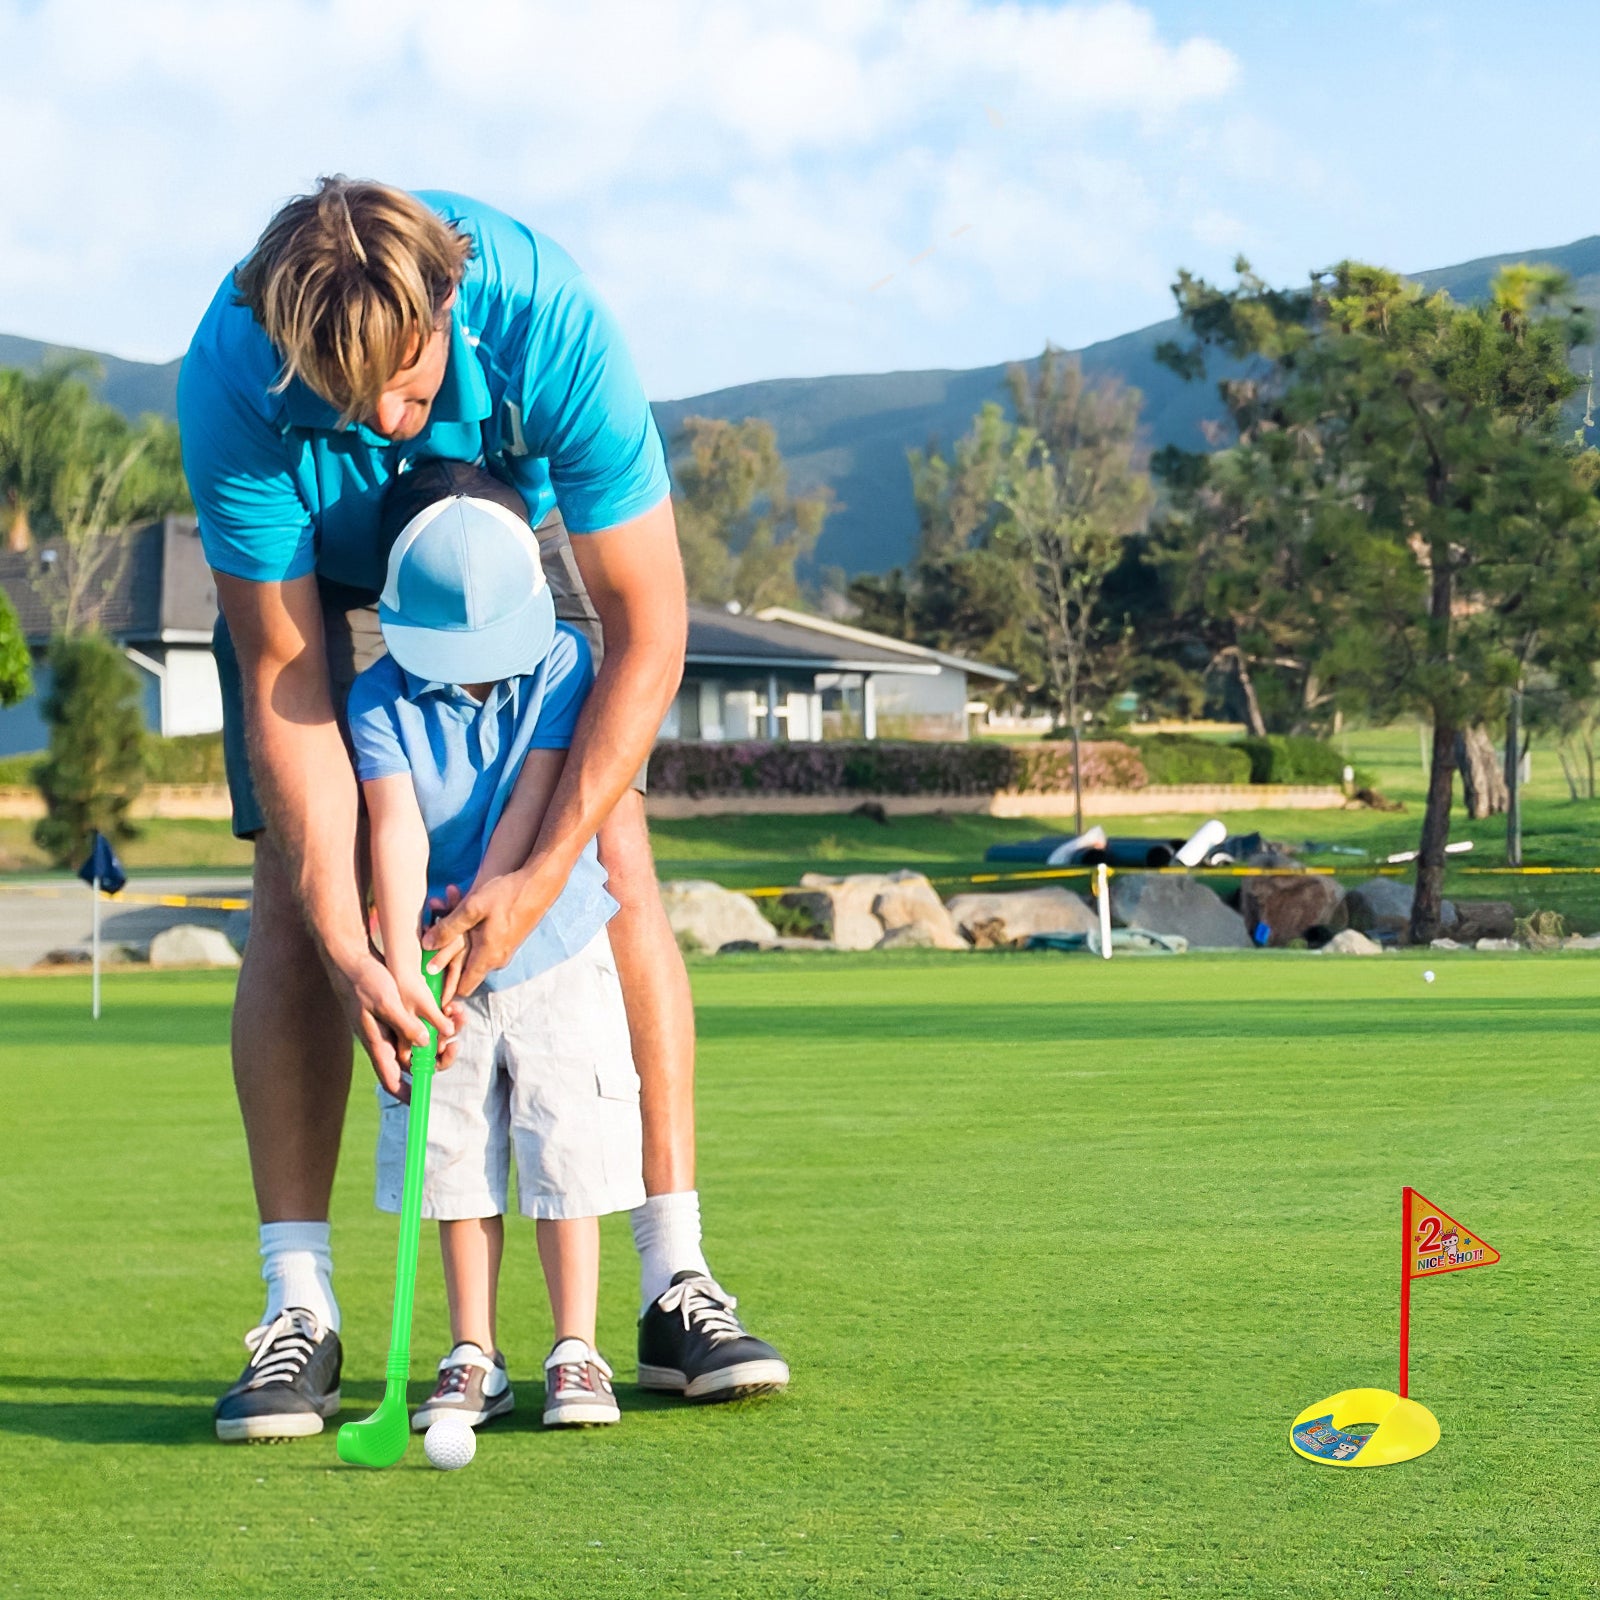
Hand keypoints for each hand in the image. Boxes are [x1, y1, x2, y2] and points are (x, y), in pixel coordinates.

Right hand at [326, 946, 451, 1097]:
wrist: (352, 958)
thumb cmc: (363, 980)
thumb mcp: (385, 1001)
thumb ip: (403, 1024)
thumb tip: (425, 1044)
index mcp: (378, 1044)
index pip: (392, 1081)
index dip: (407, 1094)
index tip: (423, 1101)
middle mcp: (386, 1041)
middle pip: (415, 1062)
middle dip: (438, 1056)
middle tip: (454, 1044)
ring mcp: (391, 1028)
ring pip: (422, 1042)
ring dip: (442, 1035)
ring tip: (458, 1016)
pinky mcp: (397, 1014)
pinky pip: (420, 1025)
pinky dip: (436, 1020)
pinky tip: (449, 1007)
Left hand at [423, 864, 559, 997]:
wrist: (540, 883)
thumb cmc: (507, 894)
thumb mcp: (472, 909)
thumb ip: (448, 929)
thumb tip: (426, 945)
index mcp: (487, 957)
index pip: (462, 988)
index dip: (444, 987)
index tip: (427, 975)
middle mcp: (497, 958)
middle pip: (463, 969)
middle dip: (443, 951)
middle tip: (429, 926)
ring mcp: (504, 949)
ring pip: (470, 950)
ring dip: (455, 934)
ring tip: (442, 903)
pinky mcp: (507, 938)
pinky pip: (482, 940)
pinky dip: (469, 927)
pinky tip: (461, 902)